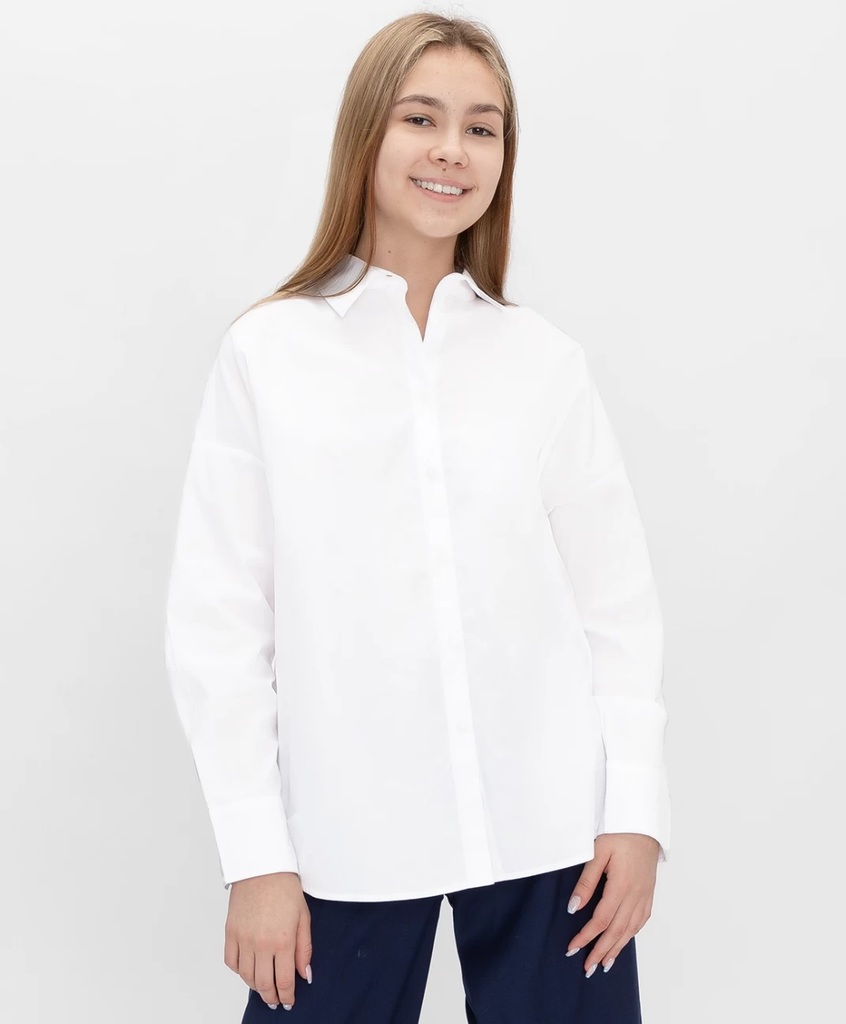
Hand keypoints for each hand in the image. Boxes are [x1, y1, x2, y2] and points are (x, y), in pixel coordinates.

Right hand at [224, 871, 312, 1009]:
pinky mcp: (230, 932)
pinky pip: (231, 962)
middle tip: (276, 1000)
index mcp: (283, 940)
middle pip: (264, 984)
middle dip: (271, 996)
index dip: (287, 996)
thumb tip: (305, 974)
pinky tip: (248, 970)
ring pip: (246, 976)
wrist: (262, 866)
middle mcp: (261, 943)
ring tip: (264, 986)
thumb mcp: (303, 917)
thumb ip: (304, 948)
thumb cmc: (285, 887)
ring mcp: (243, 938)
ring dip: (256, 986)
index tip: (289, 1001)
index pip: (284, 980)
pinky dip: (239, 971)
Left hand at [565, 833, 658, 976]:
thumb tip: (573, 908)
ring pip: (630, 930)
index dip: (586, 937)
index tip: (572, 948)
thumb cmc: (620, 833)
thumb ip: (585, 881)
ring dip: (616, 949)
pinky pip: (640, 921)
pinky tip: (623, 942)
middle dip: (600, 952)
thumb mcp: (597, 852)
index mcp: (621, 886)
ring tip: (604, 964)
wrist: (644, 824)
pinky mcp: (649, 894)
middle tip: (587, 968)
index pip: (601, 920)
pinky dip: (630, 935)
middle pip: (616, 931)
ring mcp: (644, 896)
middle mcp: (635, 895)